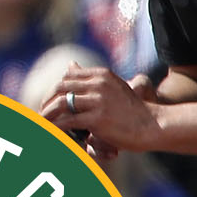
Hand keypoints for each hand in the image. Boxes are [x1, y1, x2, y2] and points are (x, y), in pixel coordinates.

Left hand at [41, 65, 163, 155]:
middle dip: (47, 100)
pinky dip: (56, 127)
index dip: (55, 89)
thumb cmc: (131, 109)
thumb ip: (90, 77)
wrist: (154, 126)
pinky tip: (53, 133)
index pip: (68, 76)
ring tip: (43, 123)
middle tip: (43, 112)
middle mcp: (98, 84)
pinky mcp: (98, 118)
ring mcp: (98, 100)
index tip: (50, 101)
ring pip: (61, 103)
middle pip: (60, 87)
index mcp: (101, 74)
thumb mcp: (112, 86)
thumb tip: (69, 64)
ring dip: (48, 113)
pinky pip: (68, 121)